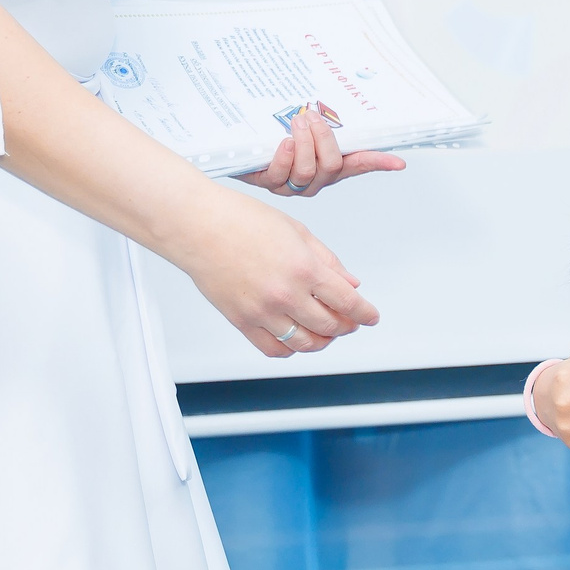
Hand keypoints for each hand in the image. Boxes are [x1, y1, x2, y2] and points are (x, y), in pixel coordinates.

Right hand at [165, 186, 379, 357]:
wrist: (198, 225)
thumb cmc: (242, 220)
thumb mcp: (297, 231)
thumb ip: (328, 261)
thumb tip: (352, 284)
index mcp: (304, 268)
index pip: (348, 302)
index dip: (365, 313)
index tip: (371, 317)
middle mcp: (285, 294)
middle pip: (330, 326)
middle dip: (346, 326)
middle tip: (350, 322)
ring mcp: (262, 311)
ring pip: (305, 343)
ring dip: (322, 341)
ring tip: (325, 332)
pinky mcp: (241, 321)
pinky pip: (274, 349)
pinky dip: (291, 349)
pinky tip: (296, 339)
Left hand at [241, 110, 406, 197]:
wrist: (239, 143)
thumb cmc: (274, 128)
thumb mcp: (302, 120)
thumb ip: (321, 115)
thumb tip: (331, 93)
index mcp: (329, 163)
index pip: (359, 164)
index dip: (378, 163)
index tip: (399, 163)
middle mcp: (315, 177)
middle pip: (332, 165)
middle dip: (323, 138)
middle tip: (311, 115)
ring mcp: (293, 184)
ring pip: (308, 171)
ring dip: (303, 143)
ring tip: (295, 122)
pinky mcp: (270, 184)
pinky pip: (282, 175)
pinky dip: (285, 156)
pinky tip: (284, 142)